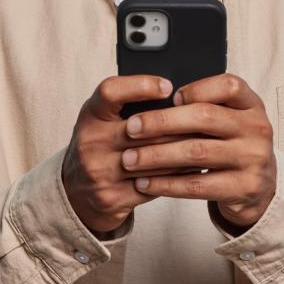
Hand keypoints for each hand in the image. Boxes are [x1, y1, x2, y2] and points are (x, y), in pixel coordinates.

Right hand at [62, 75, 191, 234]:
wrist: (76, 193)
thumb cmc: (100, 145)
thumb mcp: (103, 119)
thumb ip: (129, 105)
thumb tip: (176, 95)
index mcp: (90, 115)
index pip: (110, 91)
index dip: (140, 86)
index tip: (167, 86)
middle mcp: (91, 142)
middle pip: (143, 128)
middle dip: (178, 123)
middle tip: (207, 116)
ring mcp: (100, 172)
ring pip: (154, 158)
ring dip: (184, 150)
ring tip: (206, 140)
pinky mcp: (113, 197)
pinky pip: (154, 184)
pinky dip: (178, 175)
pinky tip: (194, 167)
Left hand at [119, 73, 275, 230]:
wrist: (259, 187)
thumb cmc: (231, 145)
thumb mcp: (229, 120)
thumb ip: (204, 108)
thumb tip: (153, 102)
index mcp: (251, 105)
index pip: (228, 86)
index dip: (196, 89)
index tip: (168, 97)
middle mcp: (257, 128)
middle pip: (205, 117)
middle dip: (161, 122)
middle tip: (131, 128)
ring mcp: (253, 159)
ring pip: (196, 152)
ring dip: (156, 155)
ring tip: (130, 158)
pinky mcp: (243, 188)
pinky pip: (197, 185)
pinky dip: (166, 184)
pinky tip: (145, 182)